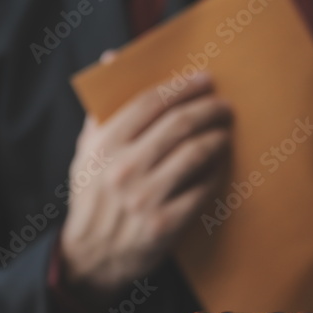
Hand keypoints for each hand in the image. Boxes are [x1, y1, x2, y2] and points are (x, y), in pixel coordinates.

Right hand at [59, 70, 231, 308]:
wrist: (92, 255)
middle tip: (224, 106)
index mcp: (103, 145)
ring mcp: (144, 198)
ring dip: (217, 138)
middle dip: (209, 110)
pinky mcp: (164, 224)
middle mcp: (123, 169)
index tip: (204, 80)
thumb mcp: (86, 152)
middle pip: (178, 124)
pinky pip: (201, 189)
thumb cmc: (93, 196)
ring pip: (195, 154)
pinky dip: (215, 173)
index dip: (182, 87)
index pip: (150, 103)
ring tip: (225, 133)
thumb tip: (111, 57)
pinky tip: (220, 165)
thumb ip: (103, 107)